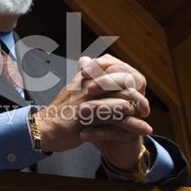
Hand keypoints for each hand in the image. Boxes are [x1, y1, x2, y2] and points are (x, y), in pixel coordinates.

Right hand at [34, 54, 151, 169]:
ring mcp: (89, 101)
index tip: (137, 88)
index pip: (115, 67)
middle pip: (124, 82)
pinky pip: (118, 119)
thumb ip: (84, 76)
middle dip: (139, 95)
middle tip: (145, 107)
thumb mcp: (71, 88)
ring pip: (124, 100)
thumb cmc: (59, 112)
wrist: (45, 129)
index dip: (129, 76)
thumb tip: (87, 60)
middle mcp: (89, 85)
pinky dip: (134, 125)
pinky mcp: (90, 118)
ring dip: (140, 110)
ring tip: (146, 119)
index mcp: (86, 77)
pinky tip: (143, 129)